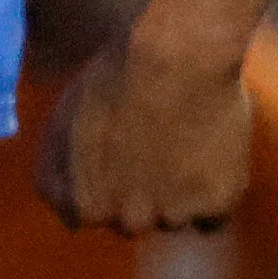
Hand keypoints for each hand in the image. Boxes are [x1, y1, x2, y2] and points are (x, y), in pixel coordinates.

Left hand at [37, 23, 252, 230]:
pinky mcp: (214, 204)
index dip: (104, 185)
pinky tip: (211, 156)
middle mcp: (121, 219)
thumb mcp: (62, 129)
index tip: (118, 155)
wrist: (174, 57)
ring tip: (186, 145)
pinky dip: (216, 192)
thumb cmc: (112, 80)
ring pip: (175, 219)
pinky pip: (213, 215)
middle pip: (132, 222)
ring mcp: (170, 216)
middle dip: (141, 196)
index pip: (86, 216)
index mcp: (79, 204)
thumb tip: (70, 207)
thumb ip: (61, 174)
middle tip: (157, 149)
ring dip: (180, 196)